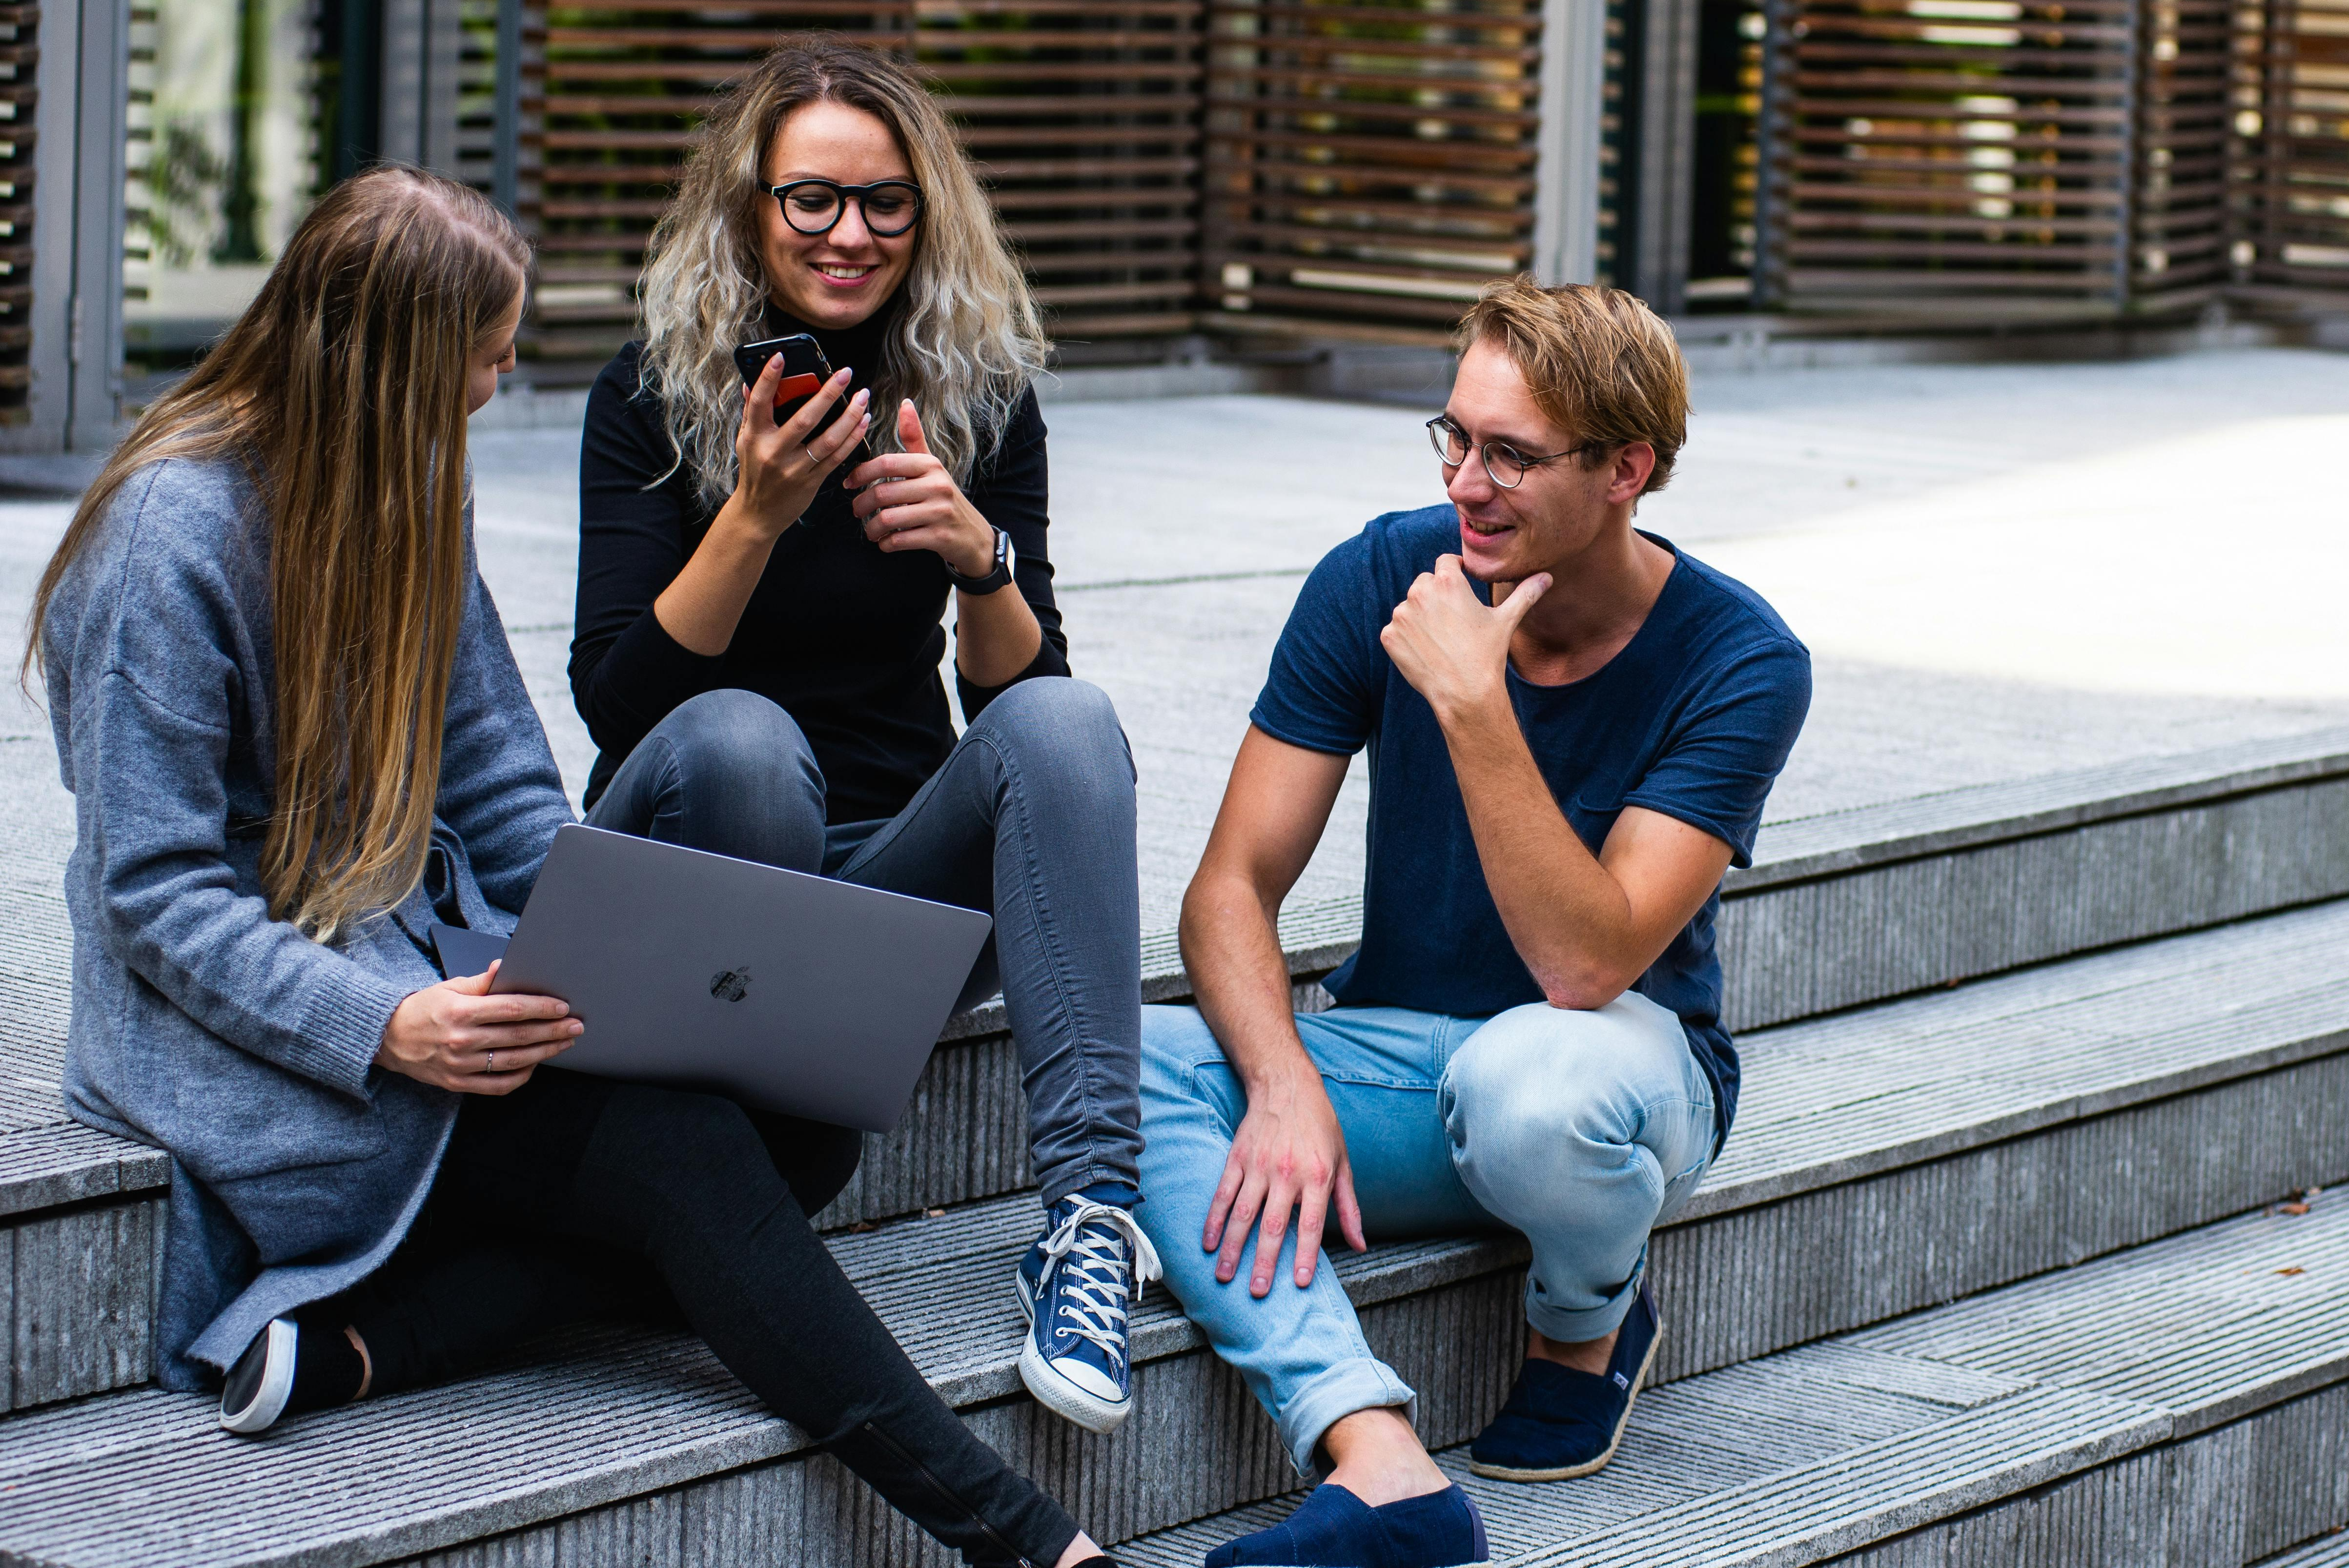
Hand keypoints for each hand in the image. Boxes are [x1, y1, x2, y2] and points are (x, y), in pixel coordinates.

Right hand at [375, 961, 581, 1094]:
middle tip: (576, 1025)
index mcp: (461, 1012)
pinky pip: (499, 1085)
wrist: (387, 1038)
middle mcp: (462, 1040)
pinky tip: (535, 1064)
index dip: (541, 1008)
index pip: (511, 1009)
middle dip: (553, 1030)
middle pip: (519, 1036)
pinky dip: (522, 1076)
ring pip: (514, 1061)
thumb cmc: (422, 1009)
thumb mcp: (449, 987)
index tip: (563, 1006)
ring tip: (565, 1042)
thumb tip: (505, 966)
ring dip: (545, 1052)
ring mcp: (460, 1065)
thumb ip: (481, 982)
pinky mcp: (458, 1083)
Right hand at [733, 358, 871, 538]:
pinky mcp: (811, 482)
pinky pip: (837, 457)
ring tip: (862, 397)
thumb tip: (750, 381)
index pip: (760, 402)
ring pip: (828, 439)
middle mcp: (774, 452)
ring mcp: (794, 469)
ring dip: (850, 416)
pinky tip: (862, 422)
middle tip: (846, 373)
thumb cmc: (754, 471)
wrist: (758, 514)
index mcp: (755, 437)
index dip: (769, 378)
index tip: (781, 356)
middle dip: (828, 394)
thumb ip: (750, 411)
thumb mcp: (745, 441)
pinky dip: (852, 438)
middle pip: (805, 419)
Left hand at [846, 400, 996, 577]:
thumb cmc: (944, 498)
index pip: (887, 463)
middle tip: (856, 511)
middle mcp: (937, 486)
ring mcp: (940, 512)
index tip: (849, 483)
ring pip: (889, 519)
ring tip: (870, 530)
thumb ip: (914, 438)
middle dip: (861, 505)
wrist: (973, 535)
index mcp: (930, 465)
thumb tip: (905, 403)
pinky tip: (885, 542)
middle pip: (883, 493)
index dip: (861, 473)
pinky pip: (900, 540)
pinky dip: (886, 544)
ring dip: (872, 528)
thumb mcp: (931, 467)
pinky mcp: (940, 537)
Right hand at [1204, 1062, 1367, 1294]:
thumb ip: (1349, 1208)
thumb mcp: (1343, 1163)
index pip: (1311, 1224)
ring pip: (1242, 1214)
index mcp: (1317, 1176)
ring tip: (1225, 1275)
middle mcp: (1287, 1173)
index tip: (1299, 1283)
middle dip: (1264, 1262)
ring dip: (1233, 1247)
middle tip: (1258, 1292)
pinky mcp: (1237, 1159)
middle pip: (1273, 1225)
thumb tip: (1360, 1245)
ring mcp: (1258, 1166)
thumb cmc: (1320, 1127)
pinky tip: (1208, 1242)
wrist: (1287, 1086)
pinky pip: (1223, 1194)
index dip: (1305, 1255)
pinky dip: (1214, 1220)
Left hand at [1378, 555, 1551, 723]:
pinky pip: (1396, 629)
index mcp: (1448, 581)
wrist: (1464, 693)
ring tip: (1442, 639)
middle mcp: (1420, 592)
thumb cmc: (1487, 655)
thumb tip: (1547, 577)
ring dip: (1420, 617)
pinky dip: (1407, 638)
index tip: (1461, 587)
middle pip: (1425, 583)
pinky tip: (1426, 651)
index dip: (1455, 572)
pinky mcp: (1389, 635)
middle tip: (1453, 621)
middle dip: (1437, 596)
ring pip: (1409, 607)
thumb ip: (1525, 594)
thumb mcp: (1506, 620)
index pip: (1445, 562)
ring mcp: (1401, 615)